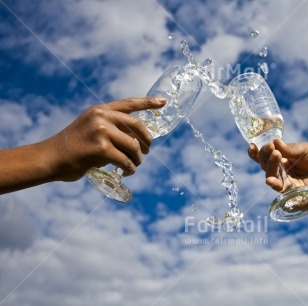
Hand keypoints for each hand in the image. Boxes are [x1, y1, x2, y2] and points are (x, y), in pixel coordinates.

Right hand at [46, 97, 165, 181]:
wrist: (50, 158)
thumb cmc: (73, 148)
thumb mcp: (91, 129)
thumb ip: (111, 128)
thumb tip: (137, 139)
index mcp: (100, 110)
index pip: (129, 103)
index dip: (148, 103)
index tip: (164, 102)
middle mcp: (101, 116)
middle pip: (136, 126)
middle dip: (147, 141)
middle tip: (148, 151)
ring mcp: (101, 131)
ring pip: (133, 145)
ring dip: (137, 159)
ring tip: (134, 166)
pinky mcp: (100, 148)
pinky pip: (125, 160)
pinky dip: (130, 168)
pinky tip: (127, 172)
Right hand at [248, 138, 307, 200]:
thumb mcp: (304, 149)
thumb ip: (288, 149)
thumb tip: (273, 142)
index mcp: (284, 158)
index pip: (266, 155)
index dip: (258, 151)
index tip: (252, 145)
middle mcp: (283, 170)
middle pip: (265, 164)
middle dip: (264, 155)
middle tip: (271, 148)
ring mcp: (287, 181)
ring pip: (270, 175)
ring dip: (269, 165)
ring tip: (275, 154)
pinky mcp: (292, 191)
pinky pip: (279, 188)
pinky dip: (273, 183)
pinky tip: (270, 179)